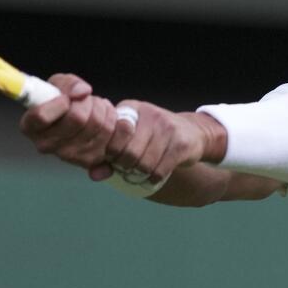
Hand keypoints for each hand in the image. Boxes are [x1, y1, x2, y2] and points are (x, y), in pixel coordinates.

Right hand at [19, 73, 117, 174]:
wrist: (86, 122)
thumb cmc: (66, 101)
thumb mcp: (60, 85)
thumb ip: (68, 84)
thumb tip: (82, 92)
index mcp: (31, 126)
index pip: (41, 116)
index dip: (59, 103)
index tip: (66, 98)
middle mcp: (46, 145)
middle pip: (77, 117)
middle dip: (88, 102)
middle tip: (87, 101)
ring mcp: (69, 156)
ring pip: (99, 124)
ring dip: (103, 109)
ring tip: (97, 108)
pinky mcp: (92, 161)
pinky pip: (115, 134)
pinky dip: (115, 121)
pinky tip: (107, 121)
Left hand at [102, 100, 223, 184]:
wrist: (193, 132)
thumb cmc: (153, 137)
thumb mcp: (132, 137)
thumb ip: (110, 154)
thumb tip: (94, 176)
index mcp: (131, 108)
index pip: (113, 135)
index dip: (111, 154)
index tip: (116, 159)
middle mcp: (150, 114)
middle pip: (129, 153)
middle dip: (126, 167)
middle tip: (129, 169)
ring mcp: (167, 127)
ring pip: (145, 164)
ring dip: (141, 174)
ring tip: (142, 172)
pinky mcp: (181, 143)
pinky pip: (160, 170)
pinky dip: (154, 178)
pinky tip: (154, 175)